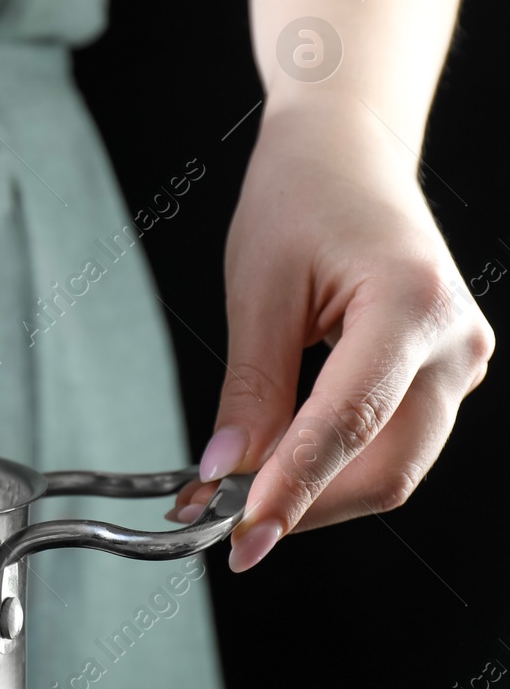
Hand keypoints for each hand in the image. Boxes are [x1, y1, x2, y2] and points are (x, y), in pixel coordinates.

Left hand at [169, 104, 492, 570]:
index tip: (243, 537)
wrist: (349, 150)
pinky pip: (396, 438)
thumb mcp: (257, 290)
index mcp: (411, 306)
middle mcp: (455, 341)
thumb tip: (226, 473)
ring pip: (395, 463)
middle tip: (230, 529)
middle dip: (308, 507)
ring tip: (242, 496)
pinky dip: (338, 461)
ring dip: (321, 490)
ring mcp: (462, 359)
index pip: (348, 426)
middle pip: (388, 467)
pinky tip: (281, 461)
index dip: (293, 491)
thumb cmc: (301, 196)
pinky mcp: (446, 371)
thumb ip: (250, 390)